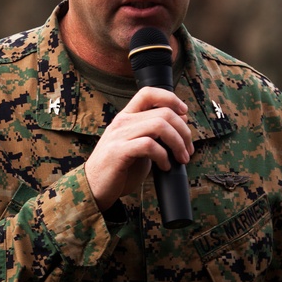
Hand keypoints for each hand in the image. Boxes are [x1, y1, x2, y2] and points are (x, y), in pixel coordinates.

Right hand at [84, 87, 193, 210]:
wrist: (94, 187)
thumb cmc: (119, 169)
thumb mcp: (140, 147)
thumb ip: (156, 133)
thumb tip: (182, 118)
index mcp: (126, 117)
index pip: (148, 93)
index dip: (170, 98)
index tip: (184, 112)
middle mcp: (122, 122)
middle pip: (163, 112)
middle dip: (183, 131)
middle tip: (188, 150)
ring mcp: (119, 136)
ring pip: (159, 126)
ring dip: (177, 143)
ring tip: (180, 158)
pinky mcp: (118, 152)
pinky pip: (149, 145)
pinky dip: (163, 156)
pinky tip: (165, 166)